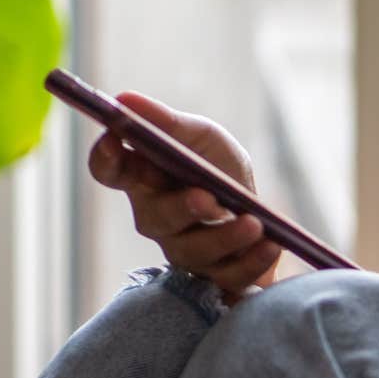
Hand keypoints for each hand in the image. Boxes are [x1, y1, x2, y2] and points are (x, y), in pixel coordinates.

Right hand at [87, 92, 282, 302]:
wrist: (262, 215)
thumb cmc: (219, 169)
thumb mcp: (201, 137)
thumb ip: (167, 123)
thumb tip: (124, 99)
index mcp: (144, 178)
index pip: (110, 170)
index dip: (106, 157)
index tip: (114, 138)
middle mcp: (156, 218)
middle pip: (156, 217)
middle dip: (181, 207)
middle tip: (206, 197)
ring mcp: (183, 251)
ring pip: (193, 251)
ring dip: (225, 237)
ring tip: (254, 223)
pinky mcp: (215, 278)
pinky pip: (228, 277)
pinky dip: (252, 261)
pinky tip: (272, 244)